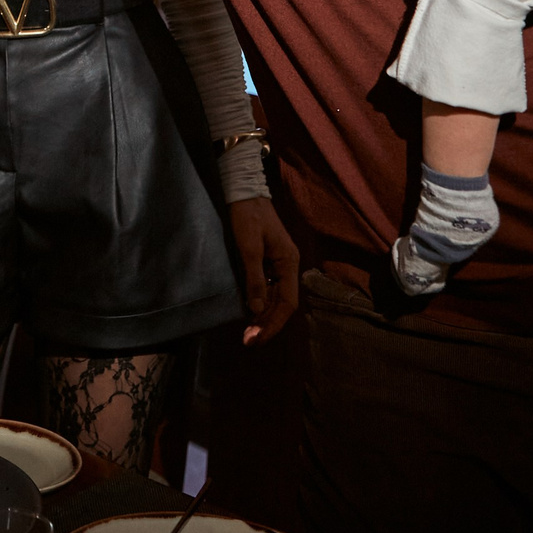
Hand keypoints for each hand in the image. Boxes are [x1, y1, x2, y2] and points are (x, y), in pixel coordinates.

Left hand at [229, 197, 300, 345]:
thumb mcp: (249, 247)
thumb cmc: (247, 216)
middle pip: (283, 303)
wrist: (243, 191)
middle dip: (267, 323)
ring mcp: (279, 263)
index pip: (287, 303)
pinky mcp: (268, 261)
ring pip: (276, 298)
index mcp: (289, 262)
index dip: (273, 323)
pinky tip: (250, 312)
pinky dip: (261, 303)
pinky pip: (269, 288)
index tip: (257, 337)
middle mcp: (288, 266)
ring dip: (264, 316)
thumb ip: (255, 278)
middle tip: (248, 341)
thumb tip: (258, 309)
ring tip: (249, 332)